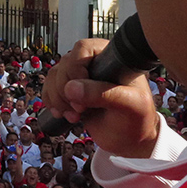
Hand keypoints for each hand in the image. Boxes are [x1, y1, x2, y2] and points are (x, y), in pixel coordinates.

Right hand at [42, 38, 158, 157]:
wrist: (129, 139)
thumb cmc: (138, 119)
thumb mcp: (131, 106)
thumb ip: (104, 95)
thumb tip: (71, 88)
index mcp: (111, 58)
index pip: (83, 49)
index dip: (76, 68)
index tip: (82, 91)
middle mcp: (92, 62)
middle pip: (64, 64)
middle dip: (66, 90)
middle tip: (80, 109)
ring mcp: (79, 76)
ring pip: (53, 76)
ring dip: (58, 98)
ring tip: (75, 115)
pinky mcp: (68, 89)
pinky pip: (48, 88)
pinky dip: (51, 102)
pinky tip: (64, 114)